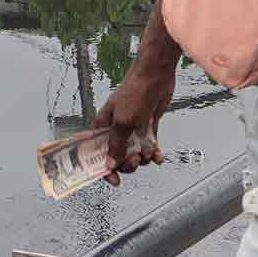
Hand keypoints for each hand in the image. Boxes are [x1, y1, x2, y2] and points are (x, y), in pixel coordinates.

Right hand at [94, 65, 173, 184]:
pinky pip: (149, 147)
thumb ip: (116, 145)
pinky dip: (154, 154)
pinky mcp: (148, 127)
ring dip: (143, 158)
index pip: (98, 153)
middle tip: (136, 160)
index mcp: (104, 127)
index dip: (104, 169)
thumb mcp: (123, 122)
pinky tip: (159, 157)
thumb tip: (110, 165)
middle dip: (128, 163)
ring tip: (149, 152)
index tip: (114, 180)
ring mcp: (133, 129)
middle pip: (119, 157)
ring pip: (135, 154)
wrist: (156, 75)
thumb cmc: (135, 94)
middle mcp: (117, 129)